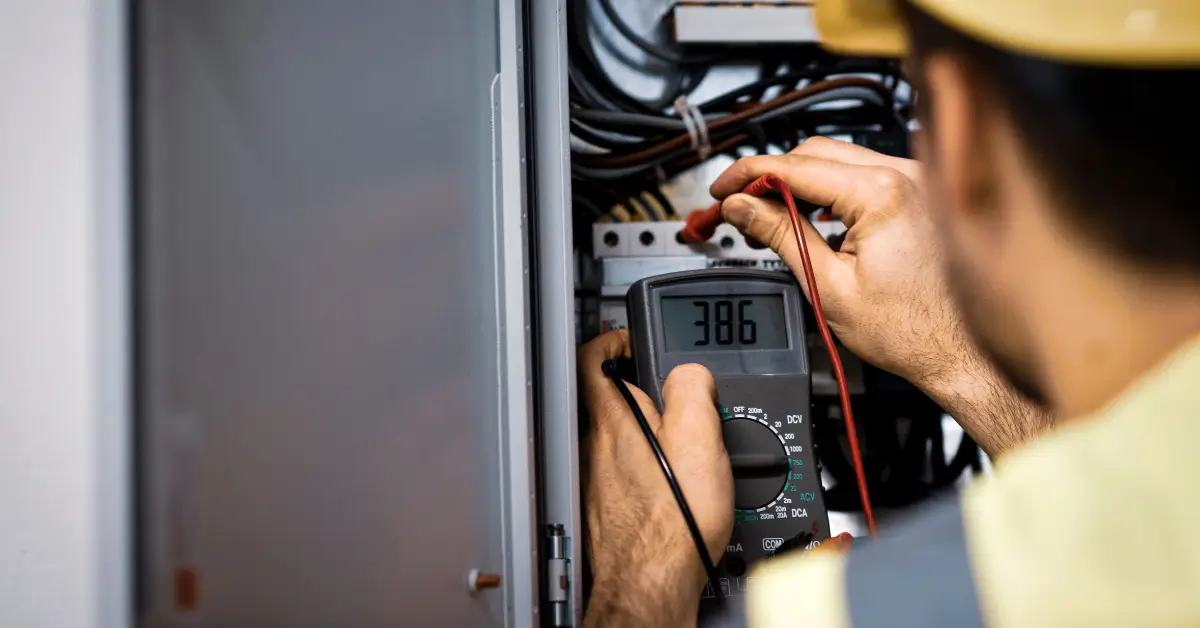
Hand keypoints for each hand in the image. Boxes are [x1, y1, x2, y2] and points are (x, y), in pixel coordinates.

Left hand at [578, 330, 733, 627]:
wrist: (652, 585)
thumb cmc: (672, 524)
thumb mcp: (698, 439)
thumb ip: (691, 389)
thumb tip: (690, 371)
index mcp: (613, 422)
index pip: (593, 358)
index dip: (612, 339)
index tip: (630, 339)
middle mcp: (595, 449)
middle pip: (606, 399)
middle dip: (638, 390)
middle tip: (670, 393)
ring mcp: (595, 481)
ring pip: (614, 439)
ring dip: (642, 432)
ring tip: (679, 442)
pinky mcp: (603, 510)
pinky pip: (620, 474)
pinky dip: (642, 469)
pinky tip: (669, 487)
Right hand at [712, 137, 1051, 456]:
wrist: (961, 354)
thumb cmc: (911, 331)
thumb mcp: (827, 285)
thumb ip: (780, 235)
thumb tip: (742, 207)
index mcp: (880, 193)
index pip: (794, 166)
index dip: (747, 176)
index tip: (721, 189)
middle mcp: (905, 175)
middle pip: (815, 153)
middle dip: (770, 177)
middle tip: (738, 206)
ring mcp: (918, 181)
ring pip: (840, 160)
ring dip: (800, 182)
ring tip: (770, 216)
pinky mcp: (922, 194)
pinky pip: (865, 175)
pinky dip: (832, 189)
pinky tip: (813, 216)